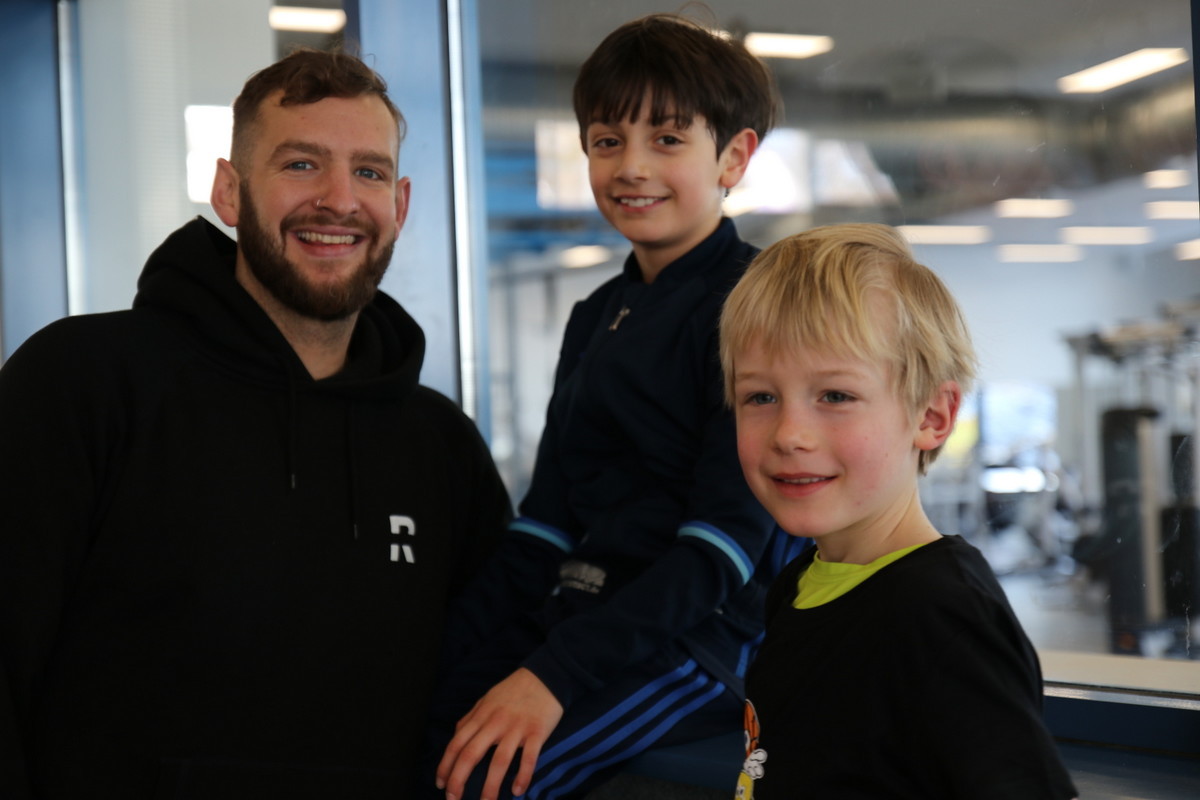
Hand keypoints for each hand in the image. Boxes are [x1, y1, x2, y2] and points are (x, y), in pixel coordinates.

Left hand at [436, 667, 563, 799]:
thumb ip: (470, 719)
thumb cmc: (513, 690)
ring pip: (499, 761)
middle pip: (471, 754)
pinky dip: (523, 776)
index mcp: (481, 715)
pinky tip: (518, 791)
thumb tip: (455, 736)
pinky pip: (529, 757)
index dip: (446, 766)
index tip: (441, 784)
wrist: (545, 675)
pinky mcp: (537, 731)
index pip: (456, 744)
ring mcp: (516, 728)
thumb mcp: (486, 700)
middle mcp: (495, 722)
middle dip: (459, 781)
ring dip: (490, 786)